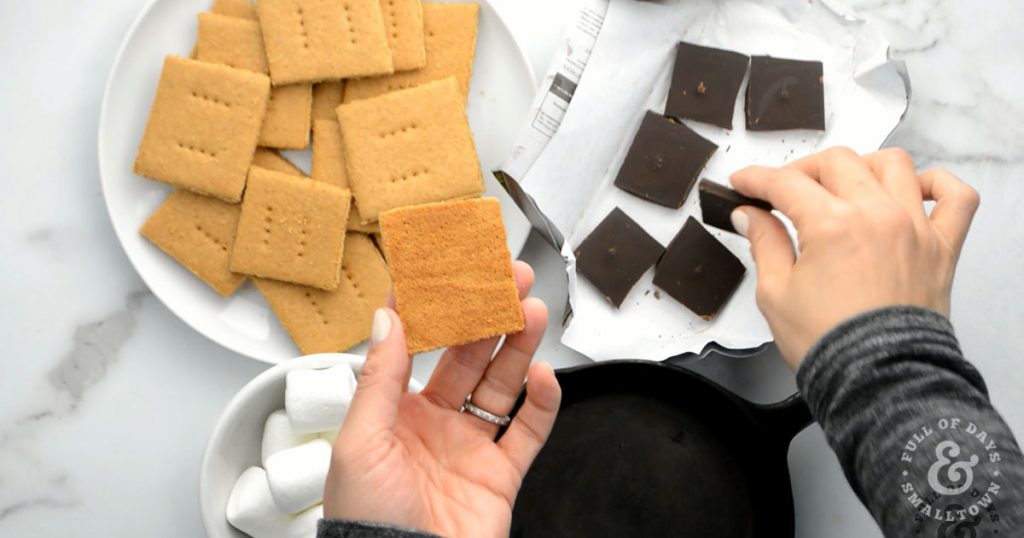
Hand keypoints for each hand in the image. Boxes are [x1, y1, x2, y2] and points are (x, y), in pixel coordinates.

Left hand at [323, 261, 560, 536]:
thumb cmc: (366, 522)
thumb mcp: (359, 442)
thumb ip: (378, 379)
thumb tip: (389, 318)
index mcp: (394, 413)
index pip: (417, 345)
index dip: (433, 305)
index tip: (446, 267)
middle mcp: (434, 424)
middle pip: (467, 356)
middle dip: (487, 315)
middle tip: (506, 279)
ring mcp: (470, 447)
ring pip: (501, 384)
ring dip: (517, 345)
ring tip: (532, 310)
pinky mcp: (500, 475)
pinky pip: (529, 431)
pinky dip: (542, 402)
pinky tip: (543, 374)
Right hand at [730, 147, 979, 369]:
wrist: (877, 382)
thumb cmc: (829, 345)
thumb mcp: (776, 293)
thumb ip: (764, 244)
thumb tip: (750, 216)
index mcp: (832, 225)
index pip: (786, 184)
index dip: (756, 179)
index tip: (743, 183)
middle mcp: (877, 215)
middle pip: (837, 163)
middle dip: (802, 170)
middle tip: (783, 191)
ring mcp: (914, 227)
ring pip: (893, 165)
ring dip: (861, 166)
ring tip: (842, 185)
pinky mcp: (942, 247)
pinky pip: (956, 197)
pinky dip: (938, 183)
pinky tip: (914, 188)